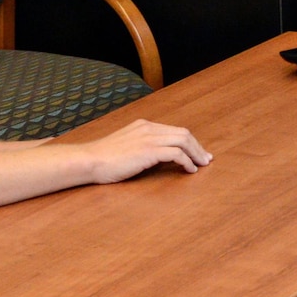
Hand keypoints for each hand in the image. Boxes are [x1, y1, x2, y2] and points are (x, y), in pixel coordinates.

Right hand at [82, 119, 212, 181]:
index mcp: (144, 126)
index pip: (174, 130)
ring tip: (202, 165)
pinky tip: (189, 170)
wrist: (90, 160)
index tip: (198, 152)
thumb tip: (160, 157)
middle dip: (198, 147)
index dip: (189, 142)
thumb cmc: (104, 159)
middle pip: (183, 133)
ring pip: (183, 141)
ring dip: (196, 154)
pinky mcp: (148, 151)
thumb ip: (142, 146)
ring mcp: (149, 138)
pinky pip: (176, 154)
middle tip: (206, 159)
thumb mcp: (126, 146)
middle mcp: (149, 128)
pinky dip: (186, 162)